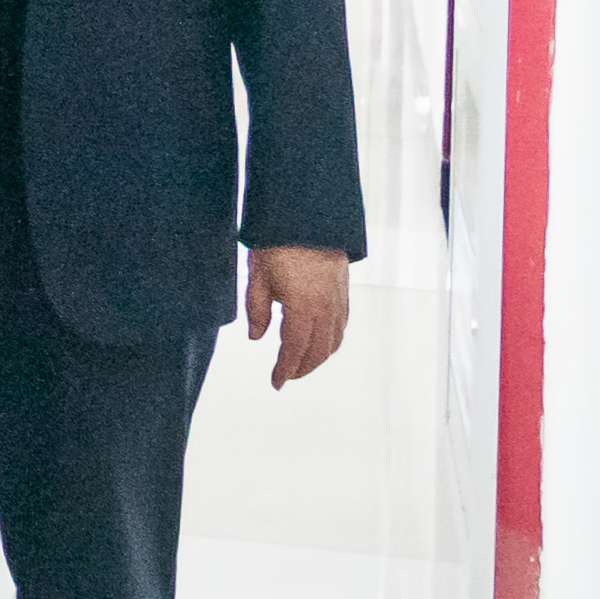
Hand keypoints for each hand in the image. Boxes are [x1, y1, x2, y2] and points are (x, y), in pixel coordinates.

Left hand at [244, 244, 352, 387]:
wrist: (307, 215)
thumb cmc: (278, 243)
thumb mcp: (258, 278)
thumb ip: (257, 311)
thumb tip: (256, 337)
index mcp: (303, 308)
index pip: (294, 349)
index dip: (285, 369)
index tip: (276, 383)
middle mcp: (325, 308)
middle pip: (317, 351)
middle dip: (302, 368)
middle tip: (285, 376)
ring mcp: (338, 300)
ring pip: (333, 340)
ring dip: (318, 357)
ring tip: (300, 363)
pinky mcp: (343, 290)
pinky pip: (341, 325)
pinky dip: (331, 340)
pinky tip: (319, 341)